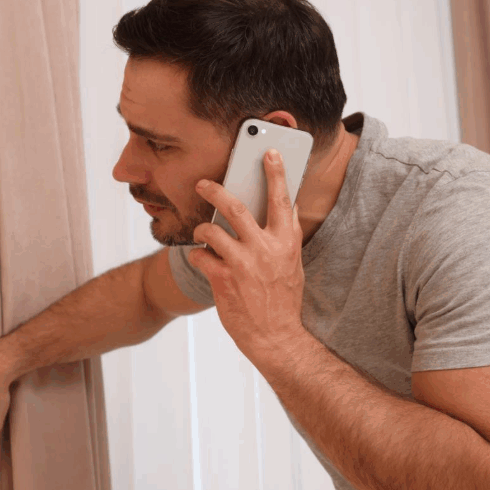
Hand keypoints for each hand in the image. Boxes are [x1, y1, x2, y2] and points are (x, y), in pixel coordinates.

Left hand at [187, 148, 306, 359]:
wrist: (276, 336)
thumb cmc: (282, 300)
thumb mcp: (292, 265)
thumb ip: (285, 237)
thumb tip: (287, 208)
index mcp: (286, 242)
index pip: (282, 199)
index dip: (276, 173)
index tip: (268, 153)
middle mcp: (265, 248)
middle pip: (235, 208)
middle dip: (214, 190)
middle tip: (202, 183)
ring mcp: (243, 263)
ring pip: (211, 231)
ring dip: (201, 229)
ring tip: (201, 233)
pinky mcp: (223, 279)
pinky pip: (200, 256)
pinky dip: (197, 255)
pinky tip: (202, 261)